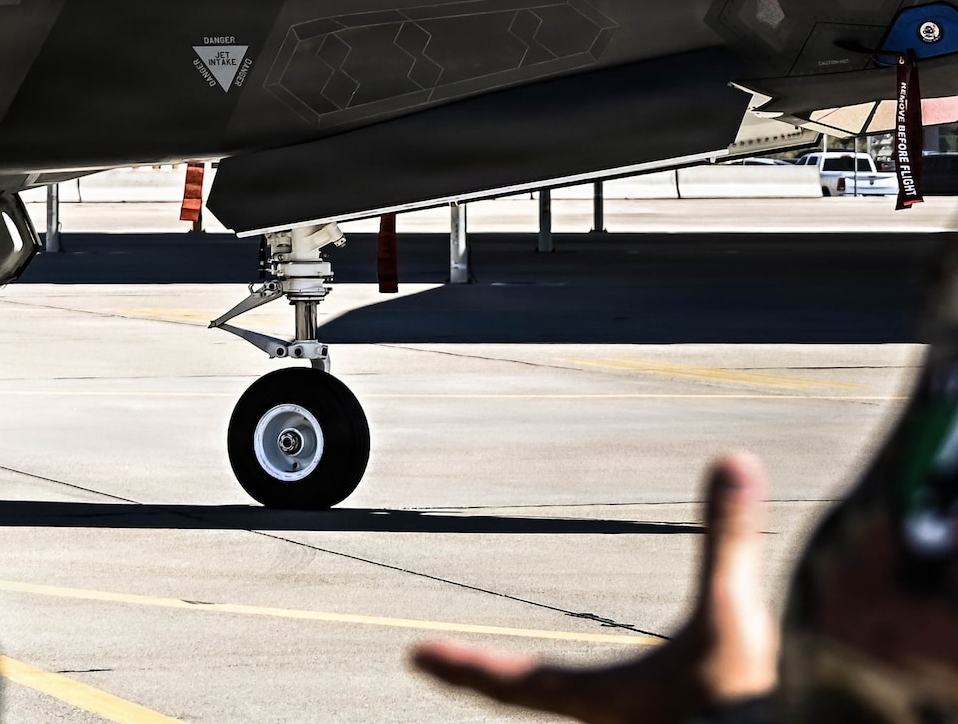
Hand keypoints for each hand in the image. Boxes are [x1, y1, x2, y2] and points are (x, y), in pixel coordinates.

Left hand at [412, 453, 777, 722]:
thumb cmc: (744, 708)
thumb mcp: (731, 618)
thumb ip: (727, 542)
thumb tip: (731, 463)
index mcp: (605, 699)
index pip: (515, 682)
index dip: (466, 666)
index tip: (417, 656)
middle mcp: (613, 722)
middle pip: (533, 697)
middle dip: (493, 681)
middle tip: (443, 666)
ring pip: (573, 710)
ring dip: (544, 691)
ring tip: (519, 678)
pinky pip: (618, 716)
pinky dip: (594, 700)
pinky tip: (619, 696)